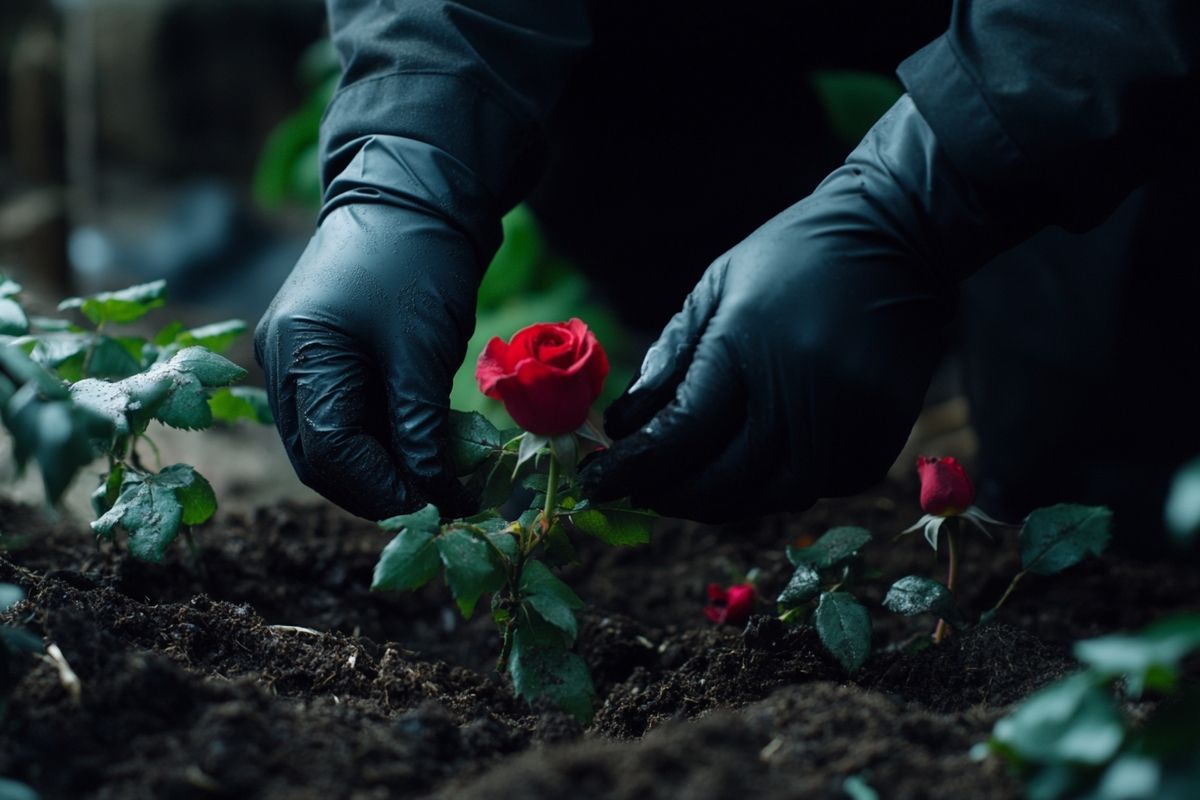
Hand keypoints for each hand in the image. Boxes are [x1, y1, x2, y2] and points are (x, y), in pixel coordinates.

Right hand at [256, 137, 497, 519]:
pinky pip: (342, 412)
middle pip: (320, 454)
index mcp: (299, 353)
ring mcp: (298, 356)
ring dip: (380, 467)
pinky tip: (419, 447)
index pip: (329, 450)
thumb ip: (419, 427)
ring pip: (330, 440)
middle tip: (434, 505)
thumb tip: (432, 494)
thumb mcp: (422, 351)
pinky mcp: (321, 352)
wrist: (414, 192)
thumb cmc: (417, 261)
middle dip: (376, 487)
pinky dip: (380, 437)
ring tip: (433, 481)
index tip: (432, 510)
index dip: (380, 489)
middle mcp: (284, 360)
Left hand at [584, 97, 997, 520]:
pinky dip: (779, 488)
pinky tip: (754, 469)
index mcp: (748, 346)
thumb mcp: (717, 286)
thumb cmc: (793, 255)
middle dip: (671, 495)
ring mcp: (848, 421)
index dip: (634, 468)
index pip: (680, 434)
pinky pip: (820, 487)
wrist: (900, 234)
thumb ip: (670, 357)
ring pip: (773, 497)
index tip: (597, 484)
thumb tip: (625, 426)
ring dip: (724, 501)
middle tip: (640, 492)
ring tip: (688, 488)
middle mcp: (801, 393)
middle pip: (725, 480)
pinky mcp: (881, 436)